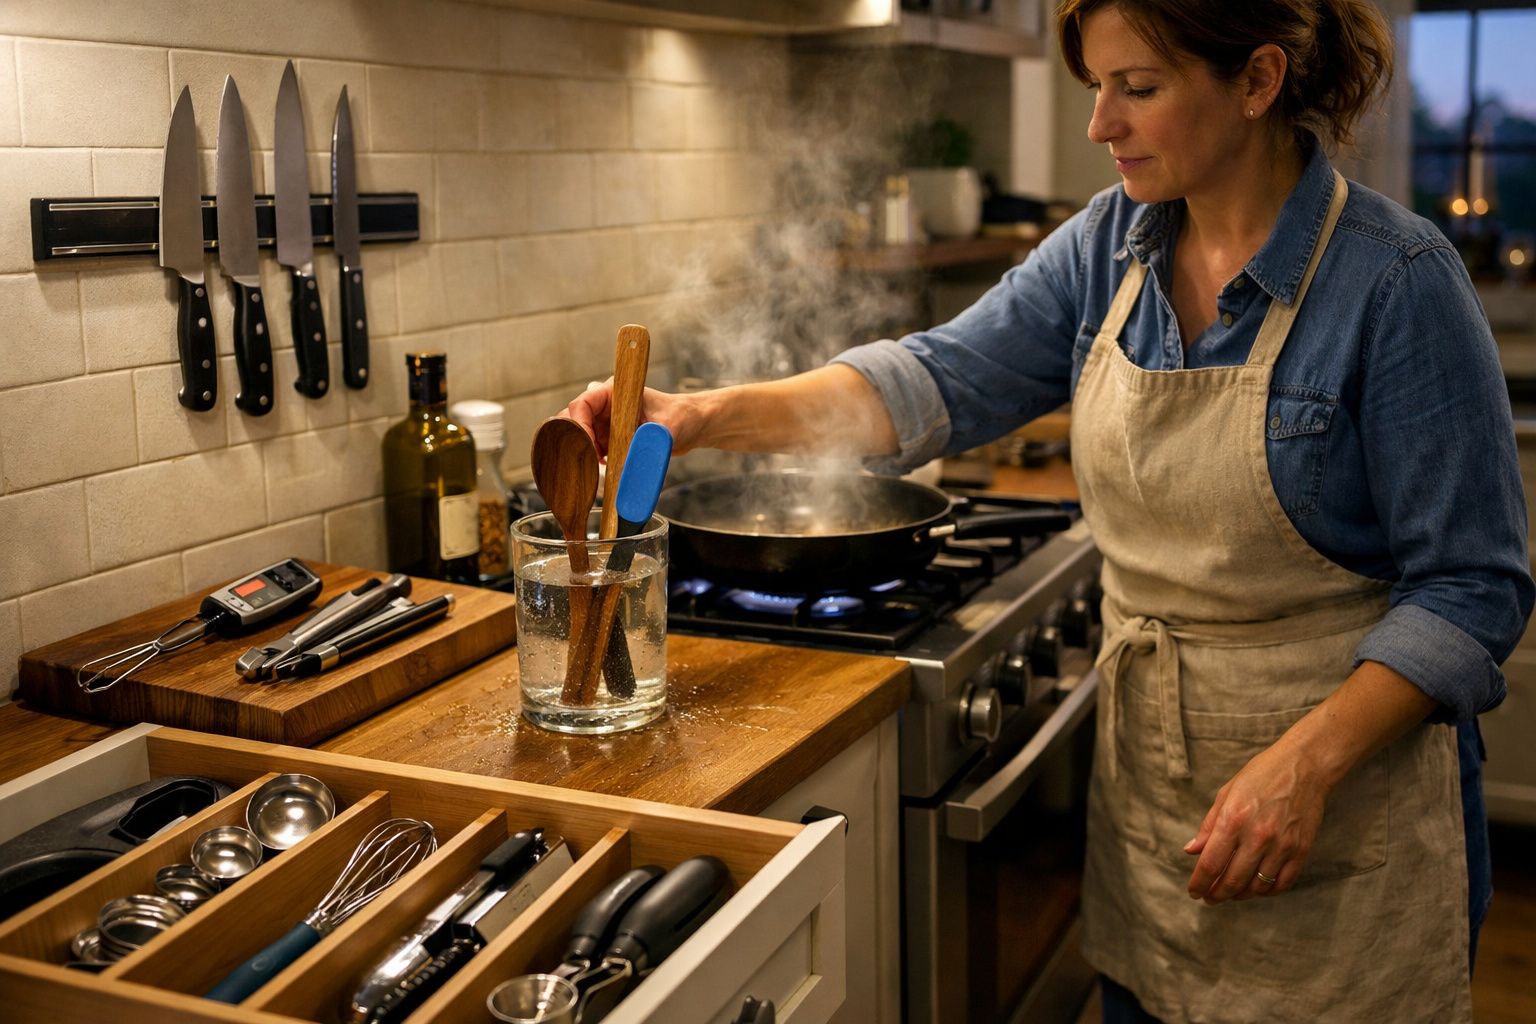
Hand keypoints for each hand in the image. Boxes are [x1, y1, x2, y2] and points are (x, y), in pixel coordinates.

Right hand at [561, 380, 710, 459]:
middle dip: (576, 440)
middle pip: (573, 419)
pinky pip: (592, 450)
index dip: (579, 426)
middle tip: (587, 461)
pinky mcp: (610, 439)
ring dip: (583, 453)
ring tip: (595, 468)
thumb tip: (628, 467)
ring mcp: (606, 422)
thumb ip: (646, 446)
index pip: (582, 404)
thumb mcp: (666, 432)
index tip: (589, 447)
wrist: (694, 426)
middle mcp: (606, 406)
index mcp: (615, 392)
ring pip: (580, 437)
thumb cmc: (683, 418)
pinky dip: (591, 461)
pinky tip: (603, 471)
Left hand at [1183, 739, 1331, 903]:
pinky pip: (1281, 884)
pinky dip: (1266, 892)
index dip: (1199, 883)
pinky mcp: (1301, 851)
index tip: (1194, 892)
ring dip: (1240, 895)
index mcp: (1233, 820)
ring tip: (1230, 893)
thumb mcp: (1226, 793)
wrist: (1304, 766)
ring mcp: (1282, 846)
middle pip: (1232, 880)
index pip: (1210, 864)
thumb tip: (1191, 851)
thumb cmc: (1260, 775)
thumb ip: (1208, 825)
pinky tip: (1256, 888)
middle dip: (1216, 895)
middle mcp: (1257, 836)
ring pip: (1256, 887)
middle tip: (1209, 898)